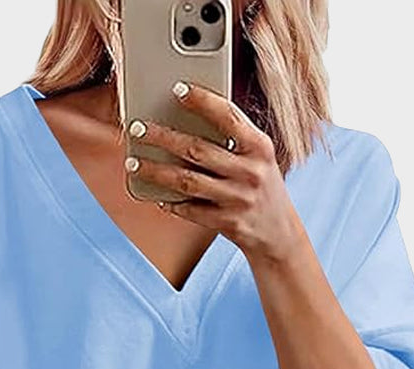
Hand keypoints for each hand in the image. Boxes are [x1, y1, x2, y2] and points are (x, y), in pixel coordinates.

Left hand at [124, 80, 302, 259]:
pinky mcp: (228, 223)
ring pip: (187, 181)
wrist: (279, 234)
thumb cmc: (261, 186)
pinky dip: (172, 203)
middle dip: (163, 137)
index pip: (227, 116)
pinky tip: (156, 196)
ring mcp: (238, 199)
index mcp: (259, 147)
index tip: (177, 89)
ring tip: (134, 163)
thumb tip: (187, 120)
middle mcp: (250, 172)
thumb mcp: (258, 157)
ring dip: (156, 171)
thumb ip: (233, 139)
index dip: (202, 101)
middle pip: (197, 149)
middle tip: (137, 128)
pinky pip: (191, 211)